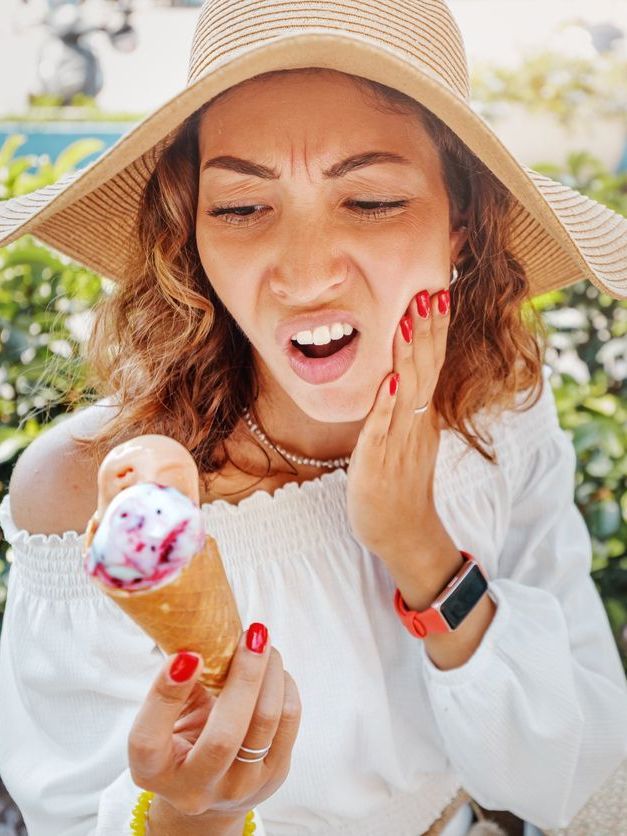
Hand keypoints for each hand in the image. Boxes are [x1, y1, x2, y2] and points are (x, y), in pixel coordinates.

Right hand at [128, 626, 301, 818]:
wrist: (210, 787)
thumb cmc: (180, 737)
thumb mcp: (163, 716)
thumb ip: (176, 682)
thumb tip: (195, 628)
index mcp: (152, 770)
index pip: (148, 739)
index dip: (164, 696)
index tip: (187, 655)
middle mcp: (194, 788)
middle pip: (224, 737)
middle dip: (244, 677)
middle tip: (252, 634)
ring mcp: (237, 787)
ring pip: (265, 722)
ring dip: (270, 672)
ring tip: (263, 643)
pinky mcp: (273, 776)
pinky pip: (288, 720)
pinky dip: (283, 684)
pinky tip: (272, 669)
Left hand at [346, 287, 449, 565]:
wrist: (404, 532)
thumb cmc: (400, 483)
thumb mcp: (407, 437)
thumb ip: (406, 406)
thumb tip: (401, 375)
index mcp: (421, 415)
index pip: (432, 363)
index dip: (433, 329)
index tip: (436, 292)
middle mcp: (416, 422)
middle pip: (426, 368)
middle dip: (426, 328)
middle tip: (430, 289)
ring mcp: (400, 440)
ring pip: (409, 390)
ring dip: (409, 354)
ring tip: (409, 318)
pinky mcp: (380, 461)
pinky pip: (384, 429)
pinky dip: (388, 405)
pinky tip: (390, 381)